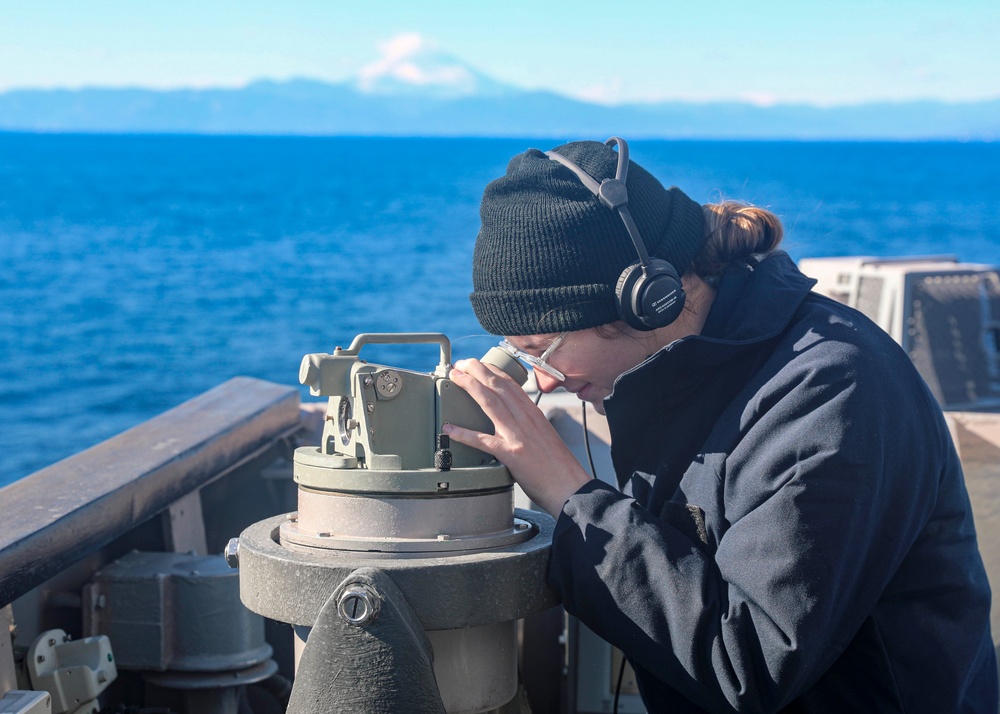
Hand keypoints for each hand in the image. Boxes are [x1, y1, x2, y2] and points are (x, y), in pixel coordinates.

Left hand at [444, 358, 591, 515]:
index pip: (510, 384)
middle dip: (477, 370)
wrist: (570, 488)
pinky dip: (464, 434)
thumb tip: (512, 421)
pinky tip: (450, 430)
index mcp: (534, 414)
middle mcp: (526, 419)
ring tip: (455, 377)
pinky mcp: (511, 454)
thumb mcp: (544, 435)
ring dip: (470, 386)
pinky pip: (483, 440)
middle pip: (498, 386)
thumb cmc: (558, 466)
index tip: (478, 364)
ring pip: (490, 403)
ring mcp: (518, 435)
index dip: (491, 371)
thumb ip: (528, 424)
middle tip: (461, 363)